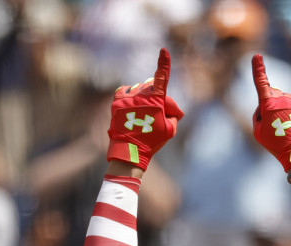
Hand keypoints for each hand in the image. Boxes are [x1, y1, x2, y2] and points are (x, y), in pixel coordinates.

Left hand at [107, 48, 183, 170]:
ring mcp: (127, 97)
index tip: (163, 51)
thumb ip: (174, 113)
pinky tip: (132, 103)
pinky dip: (130, 95)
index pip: (161, 78)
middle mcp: (140, 95)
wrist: (129, 151)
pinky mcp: (117, 102)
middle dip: (160, 99)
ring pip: (140, 89)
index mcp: (156, 100)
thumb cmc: (152, 141)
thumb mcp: (171, 129)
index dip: (164, 64)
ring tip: (145, 113)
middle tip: (162, 113)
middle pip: (154, 88)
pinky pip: (125, 90)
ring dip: (145, 98)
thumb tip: (171, 107)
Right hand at [252, 54, 290, 171]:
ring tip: (284, 128)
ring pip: (284, 101)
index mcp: (268, 104)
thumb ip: (258, 115)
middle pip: (272, 95)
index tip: (257, 56)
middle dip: (270, 104)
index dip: (258, 69)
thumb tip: (265, 106)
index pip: (261, 83)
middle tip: (272, 123)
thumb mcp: (258, 131)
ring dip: (282, 110)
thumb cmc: (275, 143)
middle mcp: (282, 98)